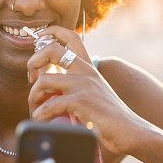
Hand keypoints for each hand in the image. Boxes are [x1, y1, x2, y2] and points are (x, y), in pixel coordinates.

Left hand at [26, 25, 151, 155]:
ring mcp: (83, 84)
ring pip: (44, 80)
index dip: (51, 32)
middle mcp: (86, 70)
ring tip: (35, 108)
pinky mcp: (81, 101)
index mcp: (88, 67)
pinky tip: (42, 120)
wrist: (130, 131)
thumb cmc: (109, 117)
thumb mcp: (92, 93)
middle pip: (51, 49)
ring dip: (33, 96)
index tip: (37, 39)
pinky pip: (49, 104)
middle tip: (32, 79)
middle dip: (33, 62)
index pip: (70, 36)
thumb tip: (47, 92)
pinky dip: (40, 114)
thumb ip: (73, 87)